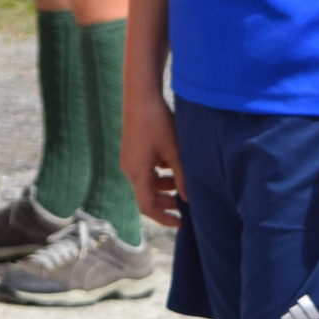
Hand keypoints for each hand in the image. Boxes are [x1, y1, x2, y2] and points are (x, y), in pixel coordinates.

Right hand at [121, 84, 184, 227]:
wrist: (141, 96)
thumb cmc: (158, 123)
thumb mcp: (175, 152)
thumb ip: (182, 178)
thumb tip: (189, 199)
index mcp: (137, 173)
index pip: (147, 207)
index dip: (164, 218)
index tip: (182, 222)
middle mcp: (129, 169)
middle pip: (147, 196)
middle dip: (166, 202)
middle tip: (186, 202)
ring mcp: (129, 159)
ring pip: (147, 183)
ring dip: (164, 187)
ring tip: (182, 182)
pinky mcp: (132, 151)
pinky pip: (145, 171)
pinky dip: (159, 174)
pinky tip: (172, 164)